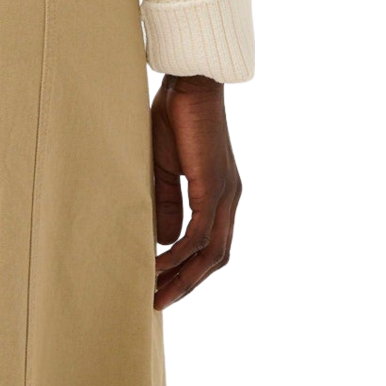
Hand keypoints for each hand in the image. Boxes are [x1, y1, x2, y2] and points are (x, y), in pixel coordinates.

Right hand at [151, 74, 240, 310]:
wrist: (187, 83)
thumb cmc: (173, 115)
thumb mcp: (164, 167)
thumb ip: (165, 200)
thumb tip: (161, 238)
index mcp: (221, 193)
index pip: (213, 244)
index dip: (192, 268)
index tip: (164, 284)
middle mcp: (230, 199)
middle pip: (217, 258)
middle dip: (189, 284)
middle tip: (159, 302)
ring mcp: (225, 195)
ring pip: (211, 253)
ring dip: (183, 277)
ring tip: (156, 293)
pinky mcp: (212, 188)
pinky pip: (198, 235)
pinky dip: (178, 255)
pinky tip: (156, 264)